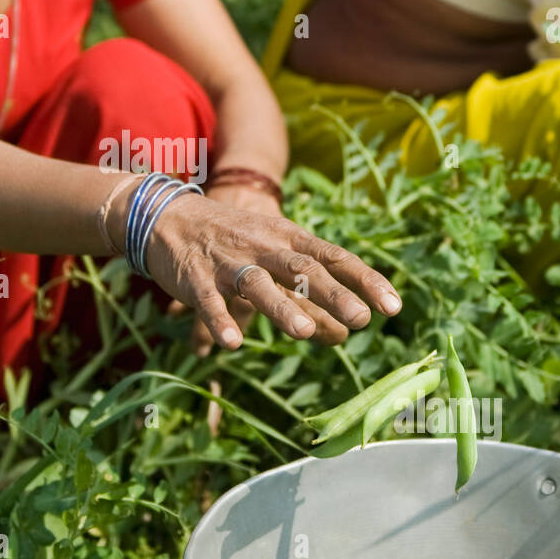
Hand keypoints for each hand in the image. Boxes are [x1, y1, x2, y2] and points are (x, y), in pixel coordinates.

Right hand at [112, 186, 401, 353]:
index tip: (393, 306)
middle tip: (361, 319)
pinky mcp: (195, 278)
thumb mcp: (274, 250)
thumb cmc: (232, 239)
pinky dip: (219, 321)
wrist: (166, 215)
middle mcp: (263, 247)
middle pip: (303, 269)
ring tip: (305, 333)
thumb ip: (307, 291)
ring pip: (258, 284)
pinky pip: (209, 300)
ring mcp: (228, 262)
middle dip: (332, 294)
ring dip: (281, 307)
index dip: (365, 280)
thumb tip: (345, 332)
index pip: (334, 257)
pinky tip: (232, 343)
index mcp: (287, 238)